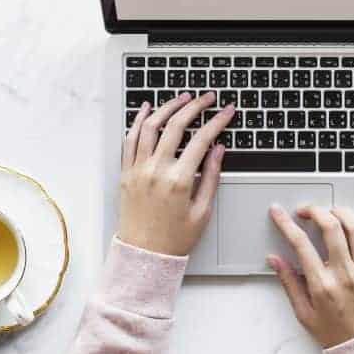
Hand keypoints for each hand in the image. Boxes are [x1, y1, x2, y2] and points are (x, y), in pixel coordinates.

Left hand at [119, 92, 234, 255]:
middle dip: (195, 106)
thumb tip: (218, 149)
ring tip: (182, 98)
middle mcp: (156, 171)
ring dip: (167, 107)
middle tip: (207, 97)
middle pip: (176, 125)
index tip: (227, 111)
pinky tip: (147, 109)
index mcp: (179, 181)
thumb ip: (212, 176)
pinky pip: (130, 139)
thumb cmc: (174, 239)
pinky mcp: (126, 173)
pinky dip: (139, 121)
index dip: (218, 121)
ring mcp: (138, 170)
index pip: (202, 139)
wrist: (143, 256)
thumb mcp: (203, 210)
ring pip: (150, 126)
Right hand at [267, 205, 353, 347]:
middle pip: (330, 227)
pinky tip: (352, 222)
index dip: (285, 223)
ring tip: (330, 212)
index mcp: (322, 285)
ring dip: (340, 211)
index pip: (300, 244)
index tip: (278, 213)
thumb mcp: (304, 313)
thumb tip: (275, 260)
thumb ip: (288, 283)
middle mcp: (344, 274)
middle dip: (314, 210)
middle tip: (305, 210)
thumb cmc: (335, 333)